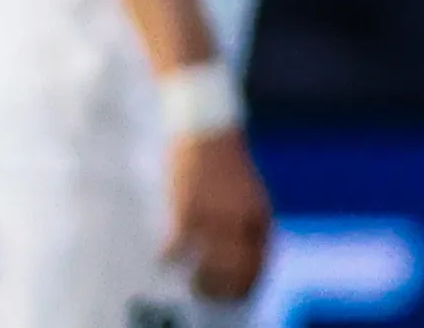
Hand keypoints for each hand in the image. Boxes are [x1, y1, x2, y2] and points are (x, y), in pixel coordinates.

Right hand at [167, 127, 272, 300]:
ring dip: (200, 279)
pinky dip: (172, 255)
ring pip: (209, 264)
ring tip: (191, 285)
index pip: (258, 265)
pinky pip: (179, 243)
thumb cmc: (227, 161)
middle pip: (235, 271)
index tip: (235, 295)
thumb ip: (250, 223)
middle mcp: (240, 222)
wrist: (208, 128)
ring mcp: (213, 216)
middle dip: (223, 289)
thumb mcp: (252, 193)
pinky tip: (164, 260)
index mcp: (259, 218)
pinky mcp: (187, 206)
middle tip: (210, 295)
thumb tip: (244, 253)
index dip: (247, 285)